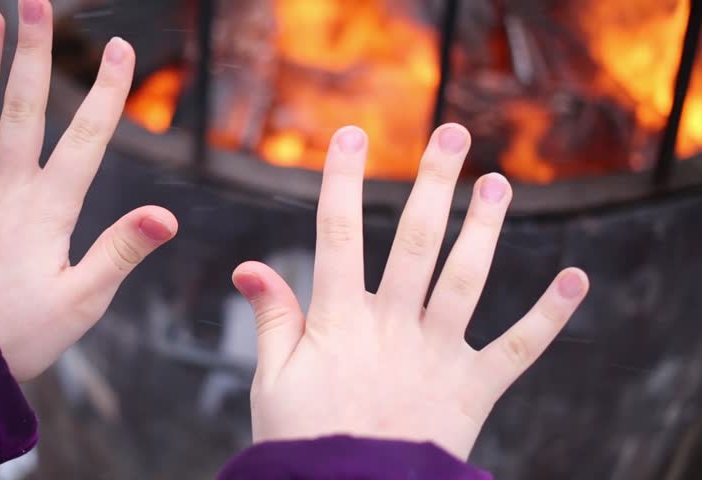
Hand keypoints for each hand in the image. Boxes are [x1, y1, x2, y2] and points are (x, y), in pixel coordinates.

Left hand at [0, 0, 176, 380]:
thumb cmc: (19, 333)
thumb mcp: (83, 301)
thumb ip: (121, 251)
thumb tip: (165, 216)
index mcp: (49, 209)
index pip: (87, 138)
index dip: (106, 91)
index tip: (120, 49)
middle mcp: (6, 189)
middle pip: (24, 108)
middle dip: (33, 53)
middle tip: (36, 3)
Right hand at [232, 125, 588, 458]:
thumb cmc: (304, 440)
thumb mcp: (273, 380)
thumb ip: (272, 318)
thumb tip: (249, 268)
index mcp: (340, 321)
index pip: (339, 235)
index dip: (342, 182)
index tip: (351, 136)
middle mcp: (394, 327)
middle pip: (417, 241)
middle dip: (434, 183)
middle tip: (452, 132)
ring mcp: (438, 355)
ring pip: (467, 279)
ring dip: (485, 228)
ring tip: (499, 183)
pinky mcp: (474, 389)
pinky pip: (519, 348)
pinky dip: (550, 315)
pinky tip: (576, 279)